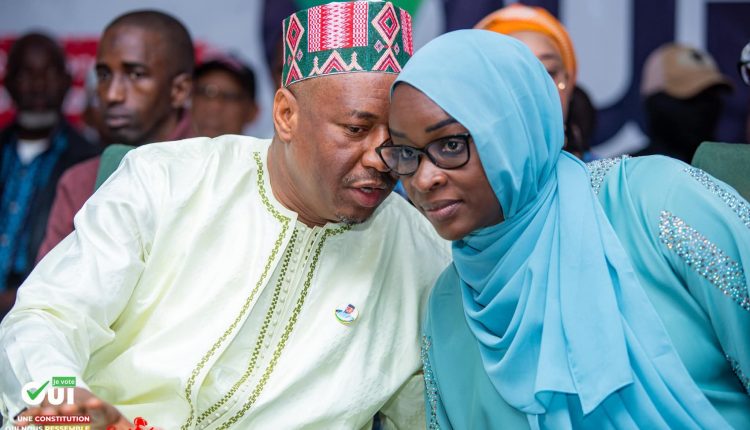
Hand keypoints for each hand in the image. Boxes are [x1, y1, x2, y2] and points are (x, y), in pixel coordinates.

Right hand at [16, 387, 132, 429]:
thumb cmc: (96, 413)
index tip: (96, 404)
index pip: (97, 406)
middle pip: (74, 405)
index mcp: (95, 406)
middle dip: (72, 407)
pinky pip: (35, 413)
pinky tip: (20, 423)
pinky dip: (28, 417)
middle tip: (68, 409)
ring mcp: (60, 404)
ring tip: (48, 415)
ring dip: (50, 410)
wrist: (72, 391)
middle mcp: (77, 403)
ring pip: (54, 407)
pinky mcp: (45, 408)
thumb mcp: (112, 418)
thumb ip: (126, 427)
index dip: (96, 406)